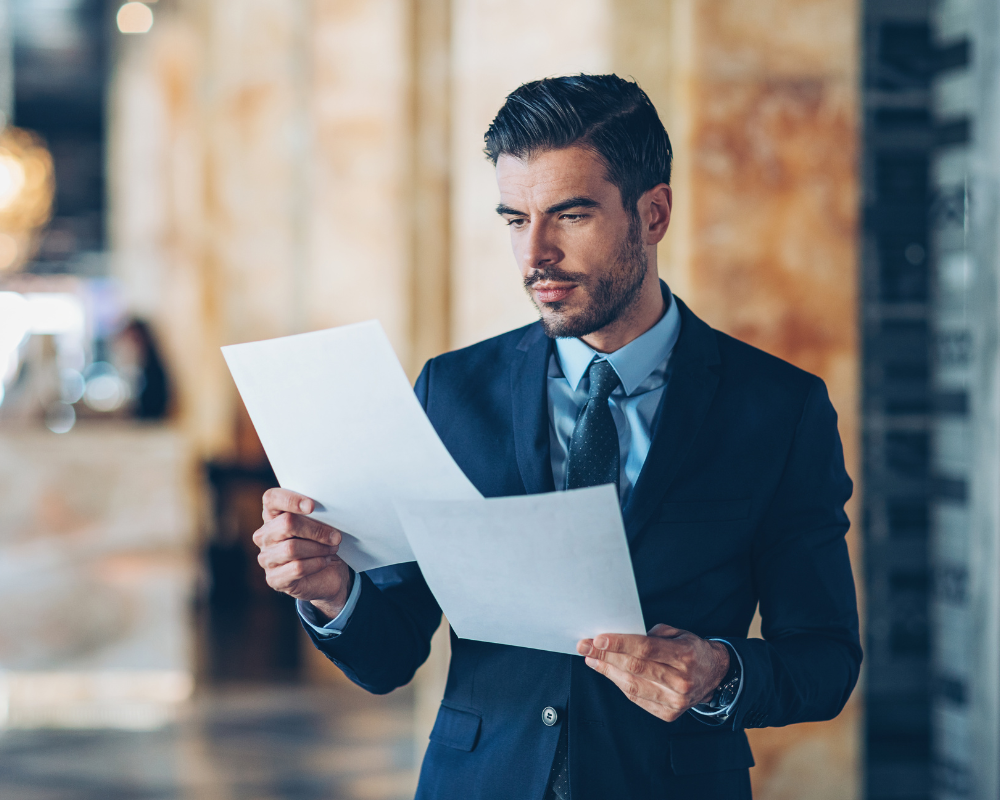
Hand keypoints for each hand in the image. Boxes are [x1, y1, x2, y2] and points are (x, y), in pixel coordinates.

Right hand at [253, 488, 351, 620]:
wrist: (328, 573)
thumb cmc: (322, 542)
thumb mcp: (321, 524)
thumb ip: (318, 514)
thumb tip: (328, 512)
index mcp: (273, 515)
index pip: (271, 499)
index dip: (290, 500)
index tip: (312, 506)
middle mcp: (265, 535)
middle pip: (286, 523)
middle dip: (316, 530)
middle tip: (336, 536)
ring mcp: (266, 558)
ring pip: (291, 548)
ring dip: (319, 548)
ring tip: (332, 549)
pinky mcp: (274, 579)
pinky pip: (297, 568)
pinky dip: (316, 564)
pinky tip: (325, 561)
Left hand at [577, 624, 729, 721]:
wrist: (715, 675)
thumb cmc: (691, 649)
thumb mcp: (677, 633)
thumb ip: (651, 634)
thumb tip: (619, 637)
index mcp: (684, 655)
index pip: (645, 648)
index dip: (619, 643)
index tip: (597, 639)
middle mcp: (681, 680)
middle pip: (635, 667)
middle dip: (605, 656)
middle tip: (585, 646)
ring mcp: (675, 700)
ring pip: (632, 686)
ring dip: (607, 671)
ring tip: (592, 659)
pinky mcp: (669, 714)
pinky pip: (637, 698)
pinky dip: (620, 684)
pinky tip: (609, 673)